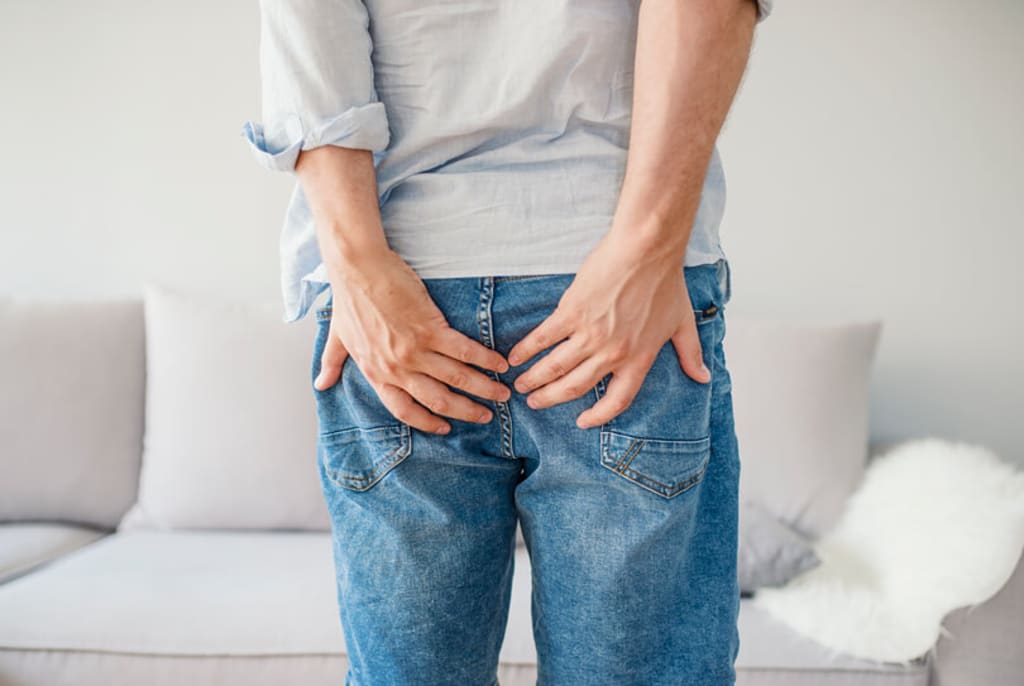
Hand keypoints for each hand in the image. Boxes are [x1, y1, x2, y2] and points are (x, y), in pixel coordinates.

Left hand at [314, 247, 512, 434]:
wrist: (358, 269)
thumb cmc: (348, 298)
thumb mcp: (337, 337)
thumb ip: (332, 362)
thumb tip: (321, 383)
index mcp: (376, 373)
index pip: (404, 410)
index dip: (427, 422)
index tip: (445, 428)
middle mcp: (397, 368)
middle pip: (438, 400)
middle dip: (466, 411)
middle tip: (486, 416)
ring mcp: (415, 350)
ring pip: (457, 378)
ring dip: (483, 388)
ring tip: (503, 392)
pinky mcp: (431, 329)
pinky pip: (465, 351)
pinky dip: (485, 360)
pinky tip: (500, 364)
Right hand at [506, 233, 710, 429]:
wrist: (647, 250)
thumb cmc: (666, 283)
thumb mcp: (683, 323)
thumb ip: (690, 354)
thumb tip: (703, 377)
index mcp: (638, 359)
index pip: (617, 400)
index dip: (598, 416)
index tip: (582, 422)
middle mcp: (612, 353)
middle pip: (575, 387)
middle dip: (551, 398)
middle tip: (534, 402)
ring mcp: (589, 334)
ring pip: (555, 367)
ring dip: (535, 379)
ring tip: (520, 385)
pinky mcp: (572, 312)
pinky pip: (544, 337)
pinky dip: (526, 349)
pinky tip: (515, 357)